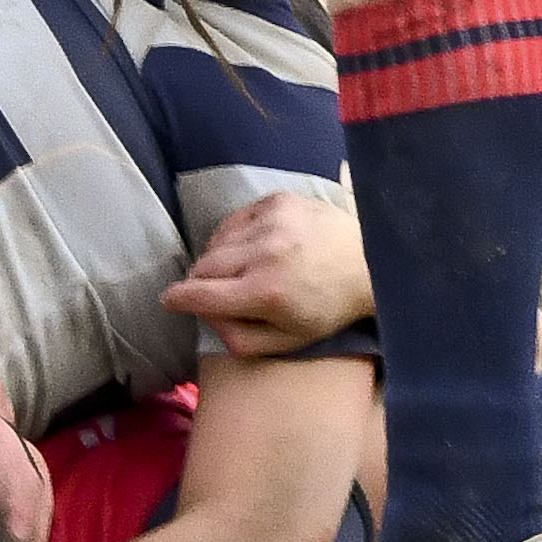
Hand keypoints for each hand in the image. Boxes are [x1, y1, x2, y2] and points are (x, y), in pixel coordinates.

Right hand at [163, 190, 370, 357]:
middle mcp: (263, 253)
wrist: (372, 263)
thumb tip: (205, 319)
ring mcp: (270, 222)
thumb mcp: (289, 340)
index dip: (177, 300)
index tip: (169, 301)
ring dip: (218, 258)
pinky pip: (235, 219)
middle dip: (199, 282)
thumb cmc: (329, 308)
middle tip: (211, 291)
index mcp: (265, 293)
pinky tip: (251, 247)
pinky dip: (234, 236)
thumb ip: (240, 339)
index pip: (199, 294)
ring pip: (216, 241)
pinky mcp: (277, 201)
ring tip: (237, 269)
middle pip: (202, 266)